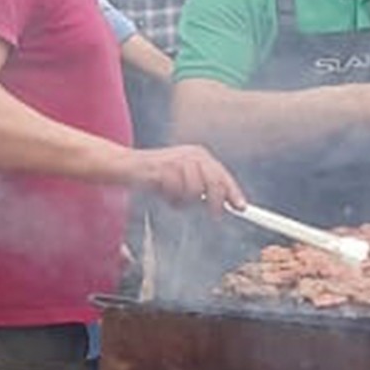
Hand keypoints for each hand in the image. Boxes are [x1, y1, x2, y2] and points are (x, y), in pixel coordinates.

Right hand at [129, 145, 243, 211]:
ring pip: (195, 190)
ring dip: (185, 200)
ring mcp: (178, 159)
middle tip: (215, 216)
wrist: (127, 165)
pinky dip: (171, 197)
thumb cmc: (156, 176)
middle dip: (216, 202)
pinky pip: (176, 191)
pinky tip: (161, 191)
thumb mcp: (183, 181)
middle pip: (215, 181)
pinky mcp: (164, 167)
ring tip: (173, 198)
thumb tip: (224, 205)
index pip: (222, 175)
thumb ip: (203, 189)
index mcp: (200, 155)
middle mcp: (192, 154)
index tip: (241, 208)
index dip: (233, 192)